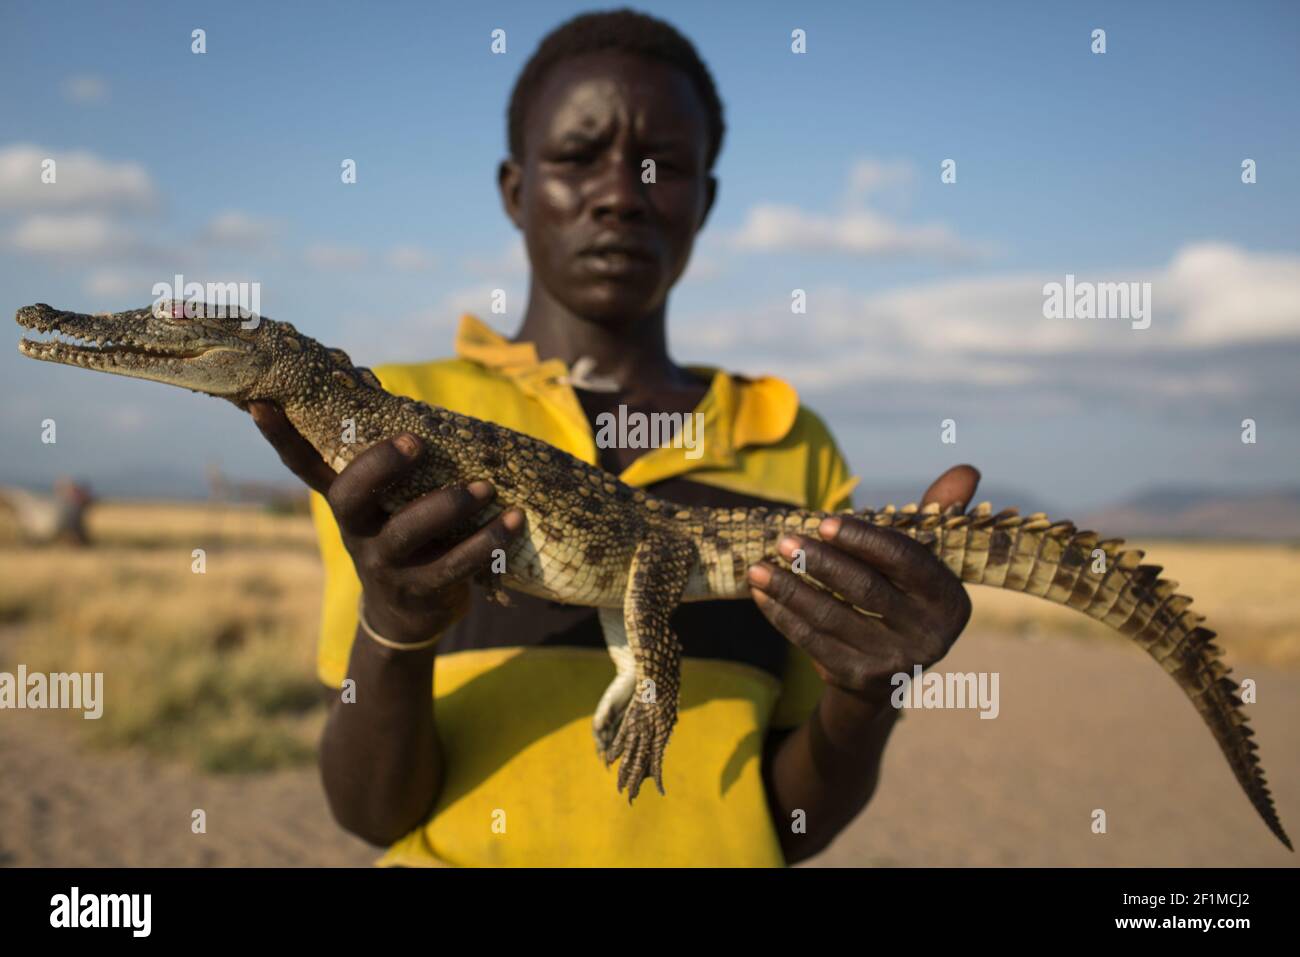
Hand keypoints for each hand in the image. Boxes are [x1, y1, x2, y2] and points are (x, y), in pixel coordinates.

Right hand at [249, 401, 523, 644]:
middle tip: (415, 442)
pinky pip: (453, 566)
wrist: (408, 618)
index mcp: (347, 503)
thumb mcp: (391, 504)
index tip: (264, 403)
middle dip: (380, 466)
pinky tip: (513, 520)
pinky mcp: (419, 591)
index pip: (305, 467)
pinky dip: (486, 541)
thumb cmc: (406, 537)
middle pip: (350, 497)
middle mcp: (356, 531)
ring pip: (407, 532)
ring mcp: (384, 564)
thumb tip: (401, 398)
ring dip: (448, 505)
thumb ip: (395, 466)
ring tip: (484, 487)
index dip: (282, 439)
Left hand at [747, 464, 979, 702]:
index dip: (864, 540)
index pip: (905, 561)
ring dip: (790, 590)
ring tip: (758, 567)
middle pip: (865, 591)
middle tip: (783, 541)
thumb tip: (967, 469)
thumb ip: (936, 511)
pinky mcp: (857, 678)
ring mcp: (892, 663)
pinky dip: (783, 616)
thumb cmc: (905, 592)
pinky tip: (762, 594)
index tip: (825, 522)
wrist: (891, 667)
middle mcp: (928, 637)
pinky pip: (813, 642)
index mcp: (949, 601)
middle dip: (820, 563)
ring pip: (832, 619)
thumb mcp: (924, 556)